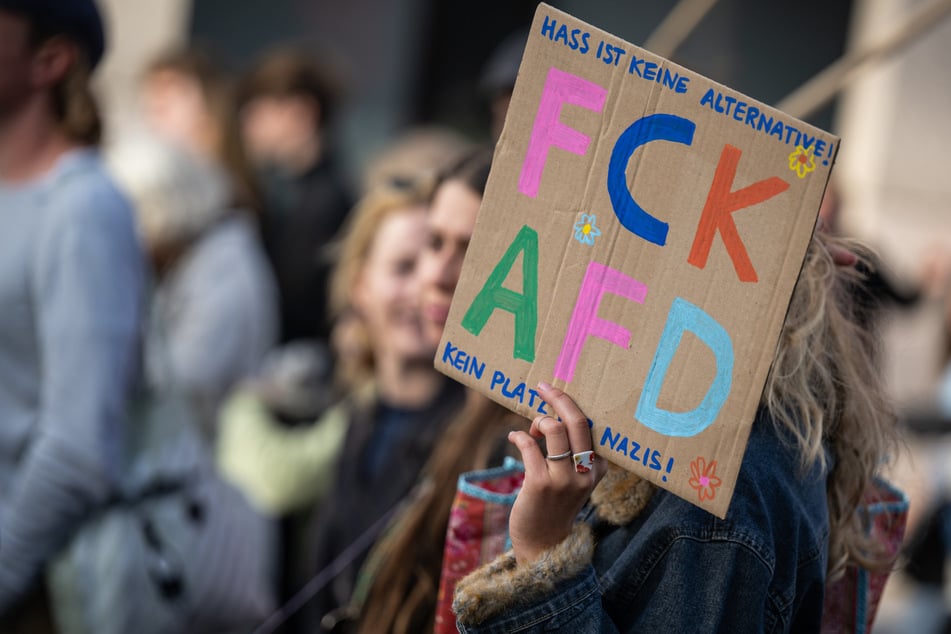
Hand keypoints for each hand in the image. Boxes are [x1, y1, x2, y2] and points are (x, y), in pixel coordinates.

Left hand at [507, 382, 606, 564]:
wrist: (543, 544)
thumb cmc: (556, 505)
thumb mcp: (576, 481)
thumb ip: (573, 454)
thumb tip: (553, 415)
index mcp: (598, 469)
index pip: (591, 427)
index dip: (572, 406)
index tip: (557, 393)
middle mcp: (585, 473)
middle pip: (577, 422)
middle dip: (559, 398)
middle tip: (544, 387)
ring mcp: (563, 479)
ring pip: (554, 430)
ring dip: (538, 420)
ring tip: (532, 427)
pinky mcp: (540, 483)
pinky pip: (529, 445)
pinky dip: (519, 435)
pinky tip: (515, 437)